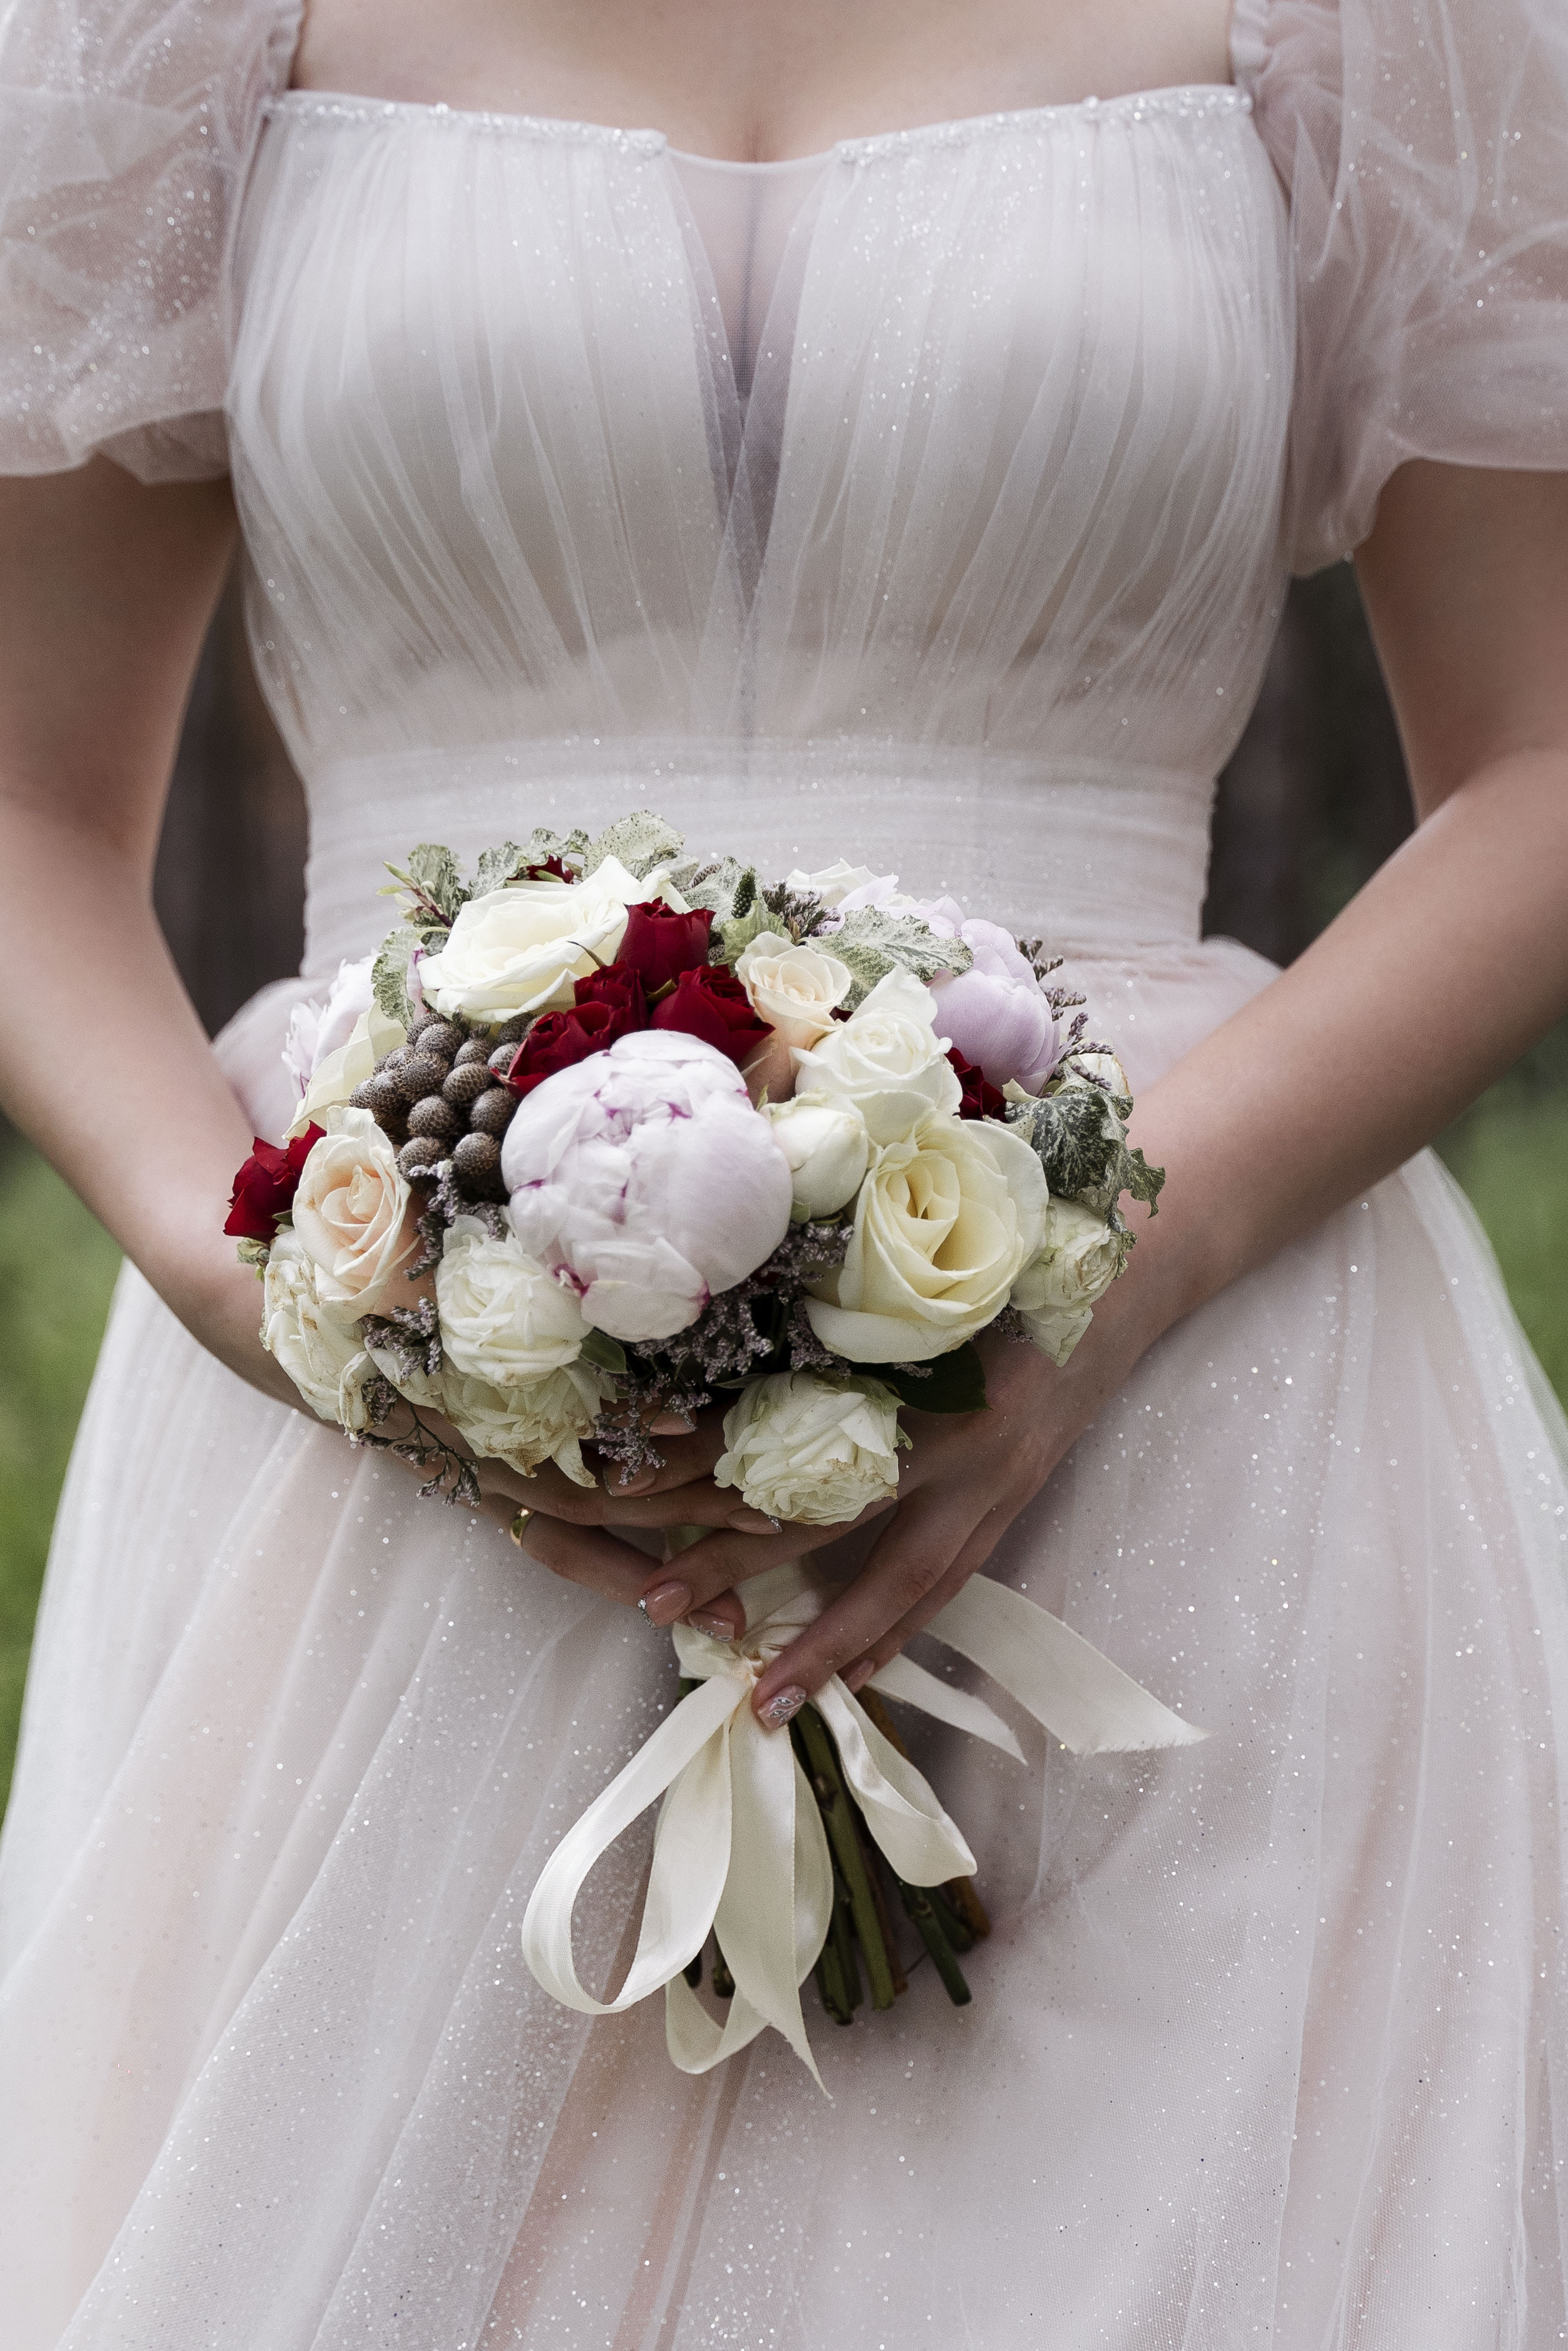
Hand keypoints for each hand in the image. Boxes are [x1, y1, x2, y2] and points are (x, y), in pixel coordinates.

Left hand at [498, 1271, 1159, 1720]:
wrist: (1128, 1272)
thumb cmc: (1011, 1248)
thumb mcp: (917, 1257)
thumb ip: (828, 1292)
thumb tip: (710, 1324)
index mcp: (919, 1359)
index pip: (787, 1416)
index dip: (706, 1449)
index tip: (624, 1478)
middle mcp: (956, 1433)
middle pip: (831, 1515)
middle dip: (741, 1565)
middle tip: (657, 1604)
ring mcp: (995, 1480)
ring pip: (903, 1581)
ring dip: (832, 1643)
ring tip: (766, 1698)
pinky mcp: (1015, 1503)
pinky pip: (949, 1585)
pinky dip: (899, 1633)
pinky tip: (856, 1676)